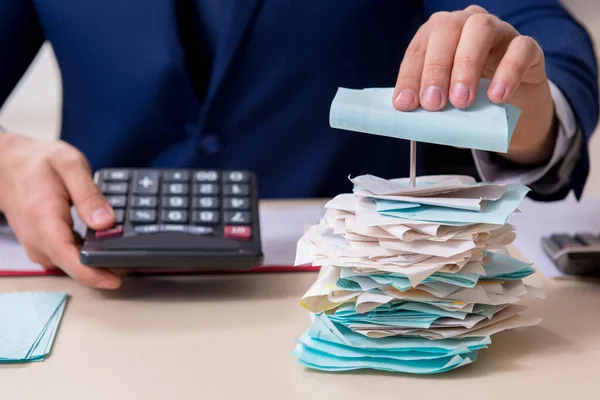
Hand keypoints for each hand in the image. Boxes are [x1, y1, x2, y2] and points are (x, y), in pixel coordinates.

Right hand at [0, 133, 121, 288]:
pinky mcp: (41, 245)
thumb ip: (89, 195)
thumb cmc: (39, 161)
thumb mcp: (70, 165)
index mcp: (43, 217)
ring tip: (122, 254)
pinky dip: (84, 257)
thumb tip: (107, 223)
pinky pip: (65, 258)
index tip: (115, 280)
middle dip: (102, 269)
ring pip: (69, 265)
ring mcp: (36, 244)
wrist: (9, 164)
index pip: (67, 256)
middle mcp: (36, 237)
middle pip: (71, 266)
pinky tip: (102, 248)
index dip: (91, 273)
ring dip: (94, 264)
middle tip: (132, 262)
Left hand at [393, 5, 555, 164]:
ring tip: (462, 101)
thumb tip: (418, 125)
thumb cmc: (472, 105)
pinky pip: (520, 48)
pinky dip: (508, 72)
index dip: (410, 76)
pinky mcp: (528, 48)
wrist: (513, 113)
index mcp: (438, 37)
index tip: (405, 103)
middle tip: (433, 103)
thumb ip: (433, 113)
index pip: (419, 48)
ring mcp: (499, 32)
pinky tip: (496, 97)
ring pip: (481, 29)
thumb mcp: (447, 111)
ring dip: (466, 65)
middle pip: (447, 30)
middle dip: (436, 68)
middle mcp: (466, 26)